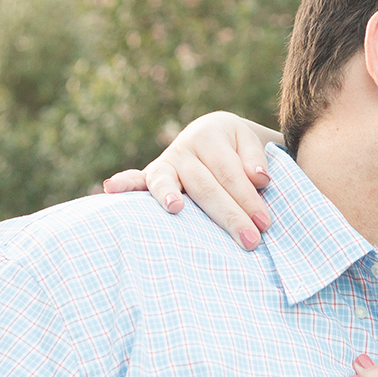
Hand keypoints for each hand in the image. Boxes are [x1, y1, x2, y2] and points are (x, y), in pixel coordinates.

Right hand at [101, 111, 279, 250]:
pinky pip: (136, 180)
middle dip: (229, 214)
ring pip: (169, 182)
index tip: (265, 224)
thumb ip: (254, 160)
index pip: (230, 173)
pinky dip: (124, 183)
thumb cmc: (236, 149)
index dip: (248, 199)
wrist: (212, 135)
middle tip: (251, 241)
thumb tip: (259, 179)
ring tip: (175, 209)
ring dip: (169, 195)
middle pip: (206, 185)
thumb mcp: (249, 144)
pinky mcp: (151, 176)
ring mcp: (165, 162)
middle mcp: (184, 147)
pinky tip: (112, 189)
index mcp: (210, 135)